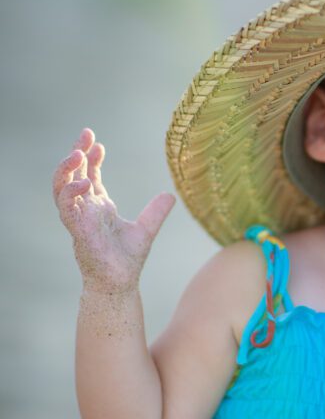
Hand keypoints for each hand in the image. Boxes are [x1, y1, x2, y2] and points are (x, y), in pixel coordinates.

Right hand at [53, 128, 174, 292]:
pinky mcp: (77, 232)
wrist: (120, 284)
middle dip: (76, 153)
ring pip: (61, 188)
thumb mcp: (146, 229)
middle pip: (72, 175)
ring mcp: (79, 220)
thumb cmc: (127, 260)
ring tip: (77, 152)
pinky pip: (67, 209)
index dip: (91, 158)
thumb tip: (171, 195)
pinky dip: (71, 194)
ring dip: (66, 170)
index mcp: (98, 207)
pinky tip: (83, 182)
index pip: (89, 176)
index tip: (97, 142)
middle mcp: (85, 210)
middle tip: (85, 134)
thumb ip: (155, 211)